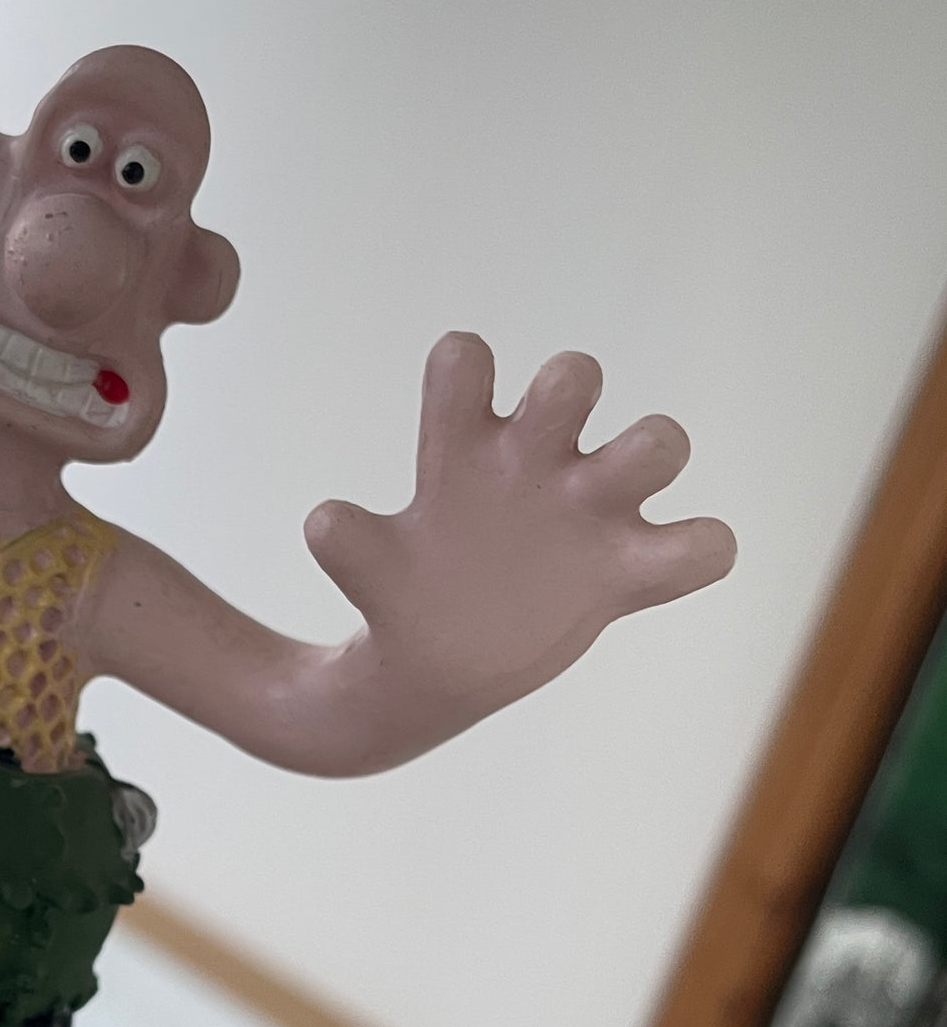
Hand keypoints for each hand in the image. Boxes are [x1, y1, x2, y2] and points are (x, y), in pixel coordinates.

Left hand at [305, 332, 734, 715]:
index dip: (463, 368)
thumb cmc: (406, 595)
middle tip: (537, 448)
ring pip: (659, 444)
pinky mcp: (627, 569)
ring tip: (598, 505)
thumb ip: (354, 549)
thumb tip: (326, 522)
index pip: (465, 364)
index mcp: (465, 447)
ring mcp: (589, 510)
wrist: (440, 662)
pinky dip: (696, 551)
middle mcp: (535, 462)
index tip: (456, 397)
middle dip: (567, 387)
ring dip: (646, 453)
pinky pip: (700, 546)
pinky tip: (644, 575)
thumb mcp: (373, 576)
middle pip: (575, 377)